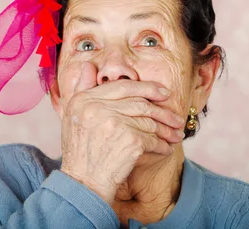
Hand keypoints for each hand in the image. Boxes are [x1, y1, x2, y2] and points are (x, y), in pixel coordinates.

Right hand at [59, 62, 184, 204]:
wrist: (82, 183)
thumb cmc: (79, 151)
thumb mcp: (72, 116)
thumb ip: (81, 88)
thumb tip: (89, 65)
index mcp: (84, 99)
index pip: (122, 86)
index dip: (146, 87)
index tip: (163, 92)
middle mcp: (97, 107)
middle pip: (139, 102)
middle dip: (162, 109)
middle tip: (176, 116)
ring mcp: (114, 123)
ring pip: (148, 121)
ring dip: (166, 129)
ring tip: (175, 135)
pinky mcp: (129, 140)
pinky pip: (153, 139)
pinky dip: (162, 145)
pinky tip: (167, 149)